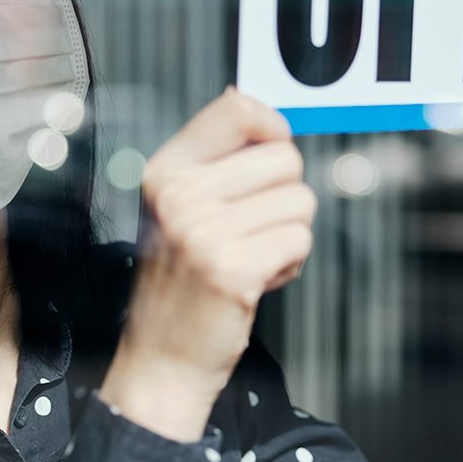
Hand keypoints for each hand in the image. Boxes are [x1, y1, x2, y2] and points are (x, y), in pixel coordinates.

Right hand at [97, 86, 316, 438]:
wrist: (162, 358)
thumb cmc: (181, 280)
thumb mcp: (179, 207)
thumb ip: (214, 159)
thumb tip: (253, 103)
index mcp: (166, 171)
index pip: (238, 108)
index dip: (272, 128)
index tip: (268, 156)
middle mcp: (179, 195)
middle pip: (285, 158)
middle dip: (285, 197)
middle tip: (252, 231)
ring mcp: (203, 232)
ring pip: (300, 201)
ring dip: (289, 234)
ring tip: (251, 257)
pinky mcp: (232, 269)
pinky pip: (300, 240)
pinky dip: (290, 264)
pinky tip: (257, 280)